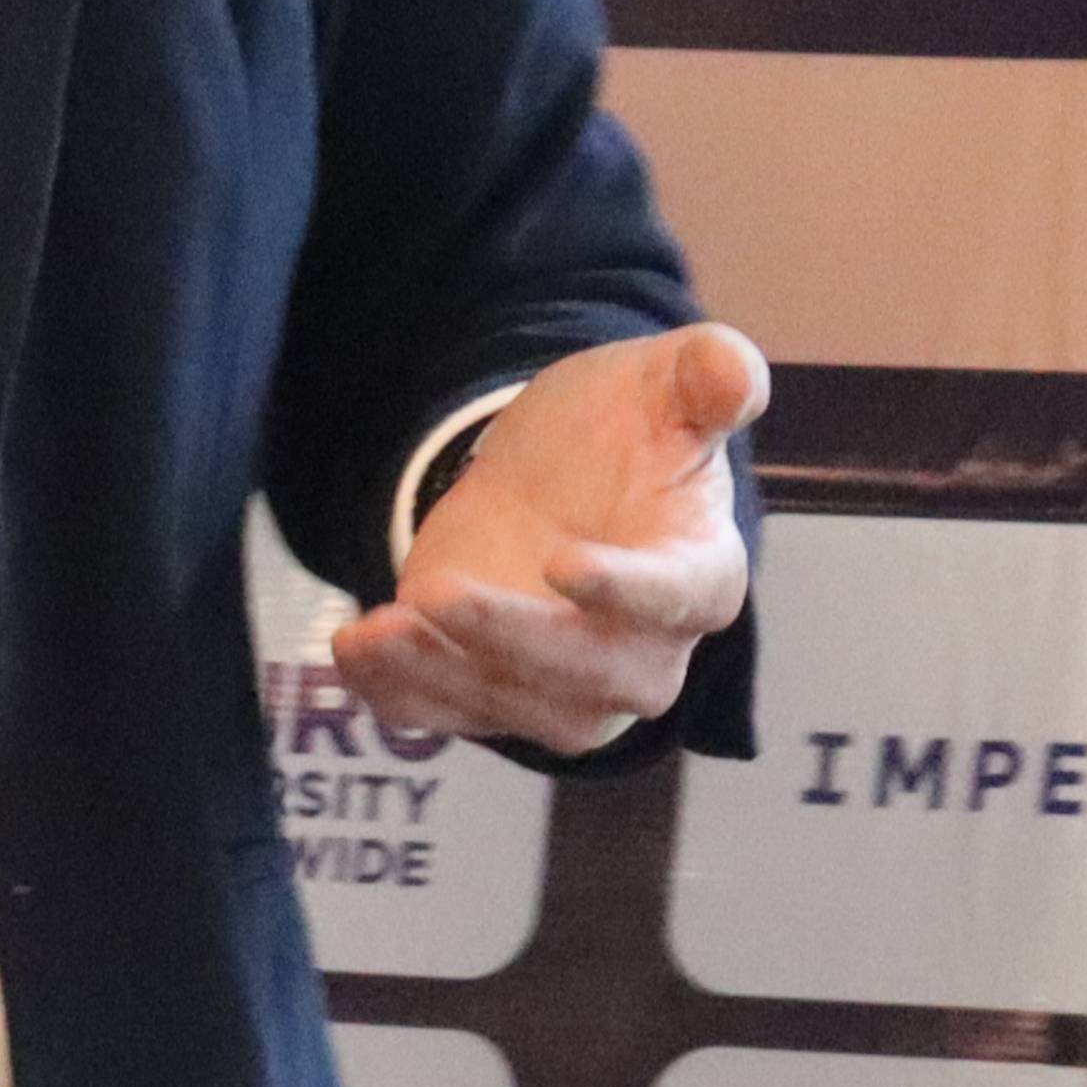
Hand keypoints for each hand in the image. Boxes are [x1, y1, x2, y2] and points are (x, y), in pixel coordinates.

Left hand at [330, 323, 762, 755]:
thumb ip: (706, 375)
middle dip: (513, 639)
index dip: (627, 590)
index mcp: (700, 573)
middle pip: (592, 675)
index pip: (676, 597)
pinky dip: (396, 692)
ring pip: (515, 705)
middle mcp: (643, 653)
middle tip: (441, 593)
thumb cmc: (622, 433)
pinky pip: (445, 713)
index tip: (565, 565)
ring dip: (443, 672)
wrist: (551, 474)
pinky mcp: (491, 689)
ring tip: (382, 627)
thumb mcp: (660, 385)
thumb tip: (734, 373)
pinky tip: (352, 648)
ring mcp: (567, 686)